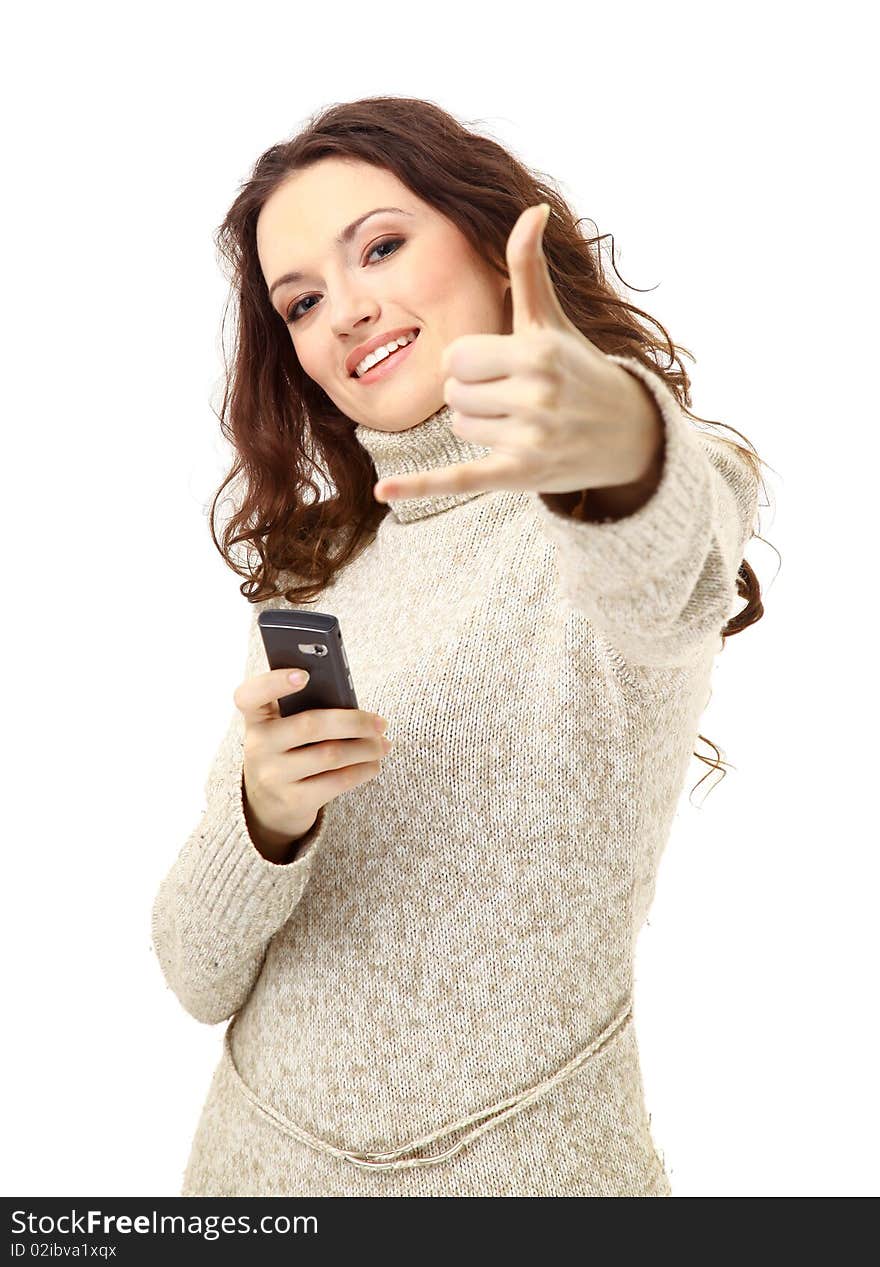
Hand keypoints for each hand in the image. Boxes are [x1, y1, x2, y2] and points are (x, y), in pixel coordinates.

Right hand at [236, 668, 392, 861]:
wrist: (269, 806)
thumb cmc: (288, 752)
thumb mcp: (283, 729)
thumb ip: (305, 710)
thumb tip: (354, 706)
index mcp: (256, 719)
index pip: (250, 696)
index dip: (274, 682)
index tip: (304, 674)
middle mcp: (258, 746)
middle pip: (310, 725)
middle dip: (354, 722)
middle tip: (379, 722)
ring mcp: (273, 776)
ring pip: (330, 755)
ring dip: (365, 748)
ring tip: (382, 744)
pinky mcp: (293, 801)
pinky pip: (337, 781)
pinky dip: (362, 770)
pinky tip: (373, 764)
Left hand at [373, 203, 662, 504]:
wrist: (628, 432)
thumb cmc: (580, 368)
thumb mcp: (552, 320)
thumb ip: (530, 268)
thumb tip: (530, 209)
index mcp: (536, 353)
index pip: (455, 358)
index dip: (470, 362)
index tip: (499, 367)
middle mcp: (536, 396)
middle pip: (453, 393)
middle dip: (475, 394)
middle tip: (513, 397)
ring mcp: (530, 438)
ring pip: (460, 427)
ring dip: (480, 426)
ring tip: (520, 423)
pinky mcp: (521, 475)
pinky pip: (458, 478)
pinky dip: (419, 487)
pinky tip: (384, 492)